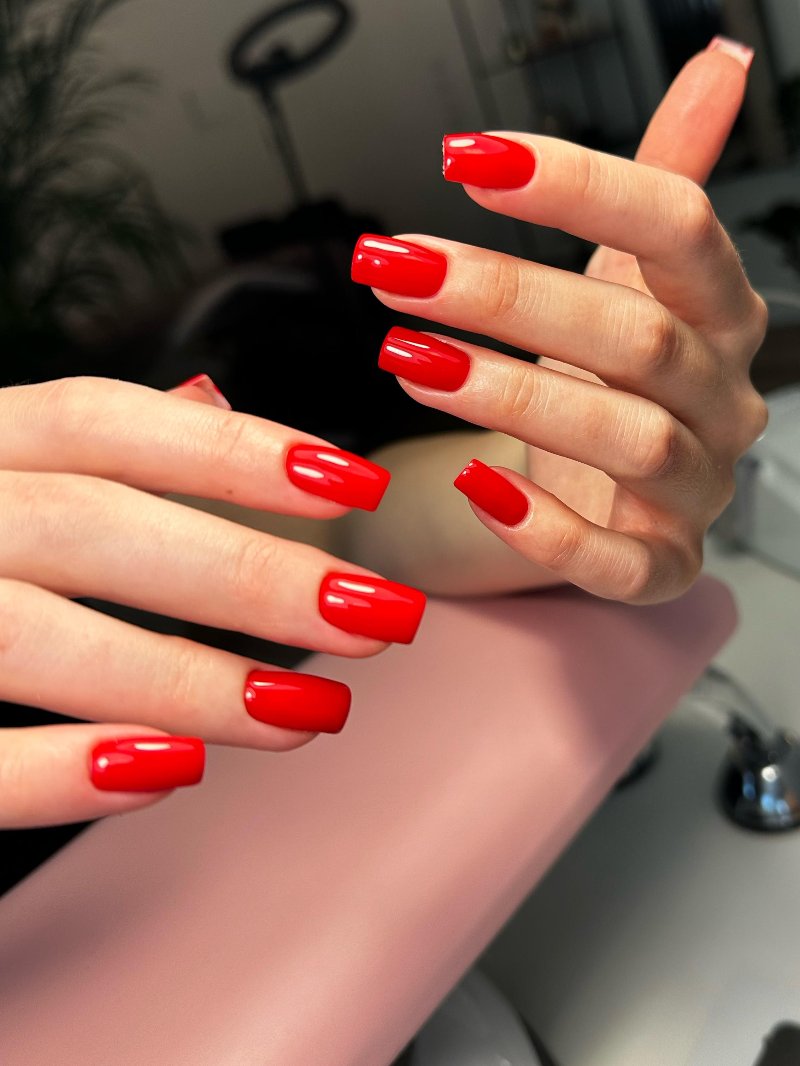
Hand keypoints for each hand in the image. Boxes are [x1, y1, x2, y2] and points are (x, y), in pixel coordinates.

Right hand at [0, 376, 423, 827]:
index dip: (235, 451)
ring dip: (183, 675)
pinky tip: (167, 769)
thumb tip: (210, 403)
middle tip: (378, 617)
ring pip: (31, 634)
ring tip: (308, 711)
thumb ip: (80, 443)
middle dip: (245, 572)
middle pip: (93, 525)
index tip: (351, 482)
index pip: (105, 422)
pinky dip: (53, 769)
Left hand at [352, 41, 766, 604]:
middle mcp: (721, 397)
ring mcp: (696, 487)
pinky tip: (478, 485)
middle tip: (399, 269)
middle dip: (509, 298)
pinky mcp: (658, 563)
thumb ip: (663, 177)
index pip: (678, 229)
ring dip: (511, 395)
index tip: (465, 159)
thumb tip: (718, 63)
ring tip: (407, 358)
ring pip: (629, 439)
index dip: (580, 187)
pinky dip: (547, 530)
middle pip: (637, 338)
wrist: (599, 488)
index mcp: (719, 312)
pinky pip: (619, 560)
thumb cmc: (605, 378)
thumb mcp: (630, 275)